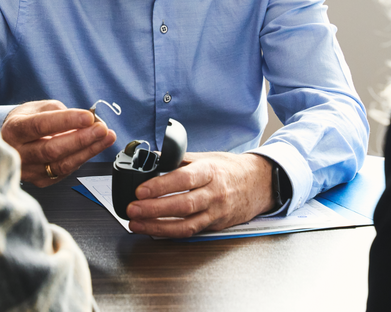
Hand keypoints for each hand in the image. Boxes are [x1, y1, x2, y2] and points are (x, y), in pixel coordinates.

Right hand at [2, 100, 117, 186]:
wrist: (11, 142)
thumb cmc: (26, 121)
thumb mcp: (37, 108)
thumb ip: (59, 112)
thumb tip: (88, 120)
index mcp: (14, 130)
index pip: (40, 125)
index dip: (66, 121)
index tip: (88, 117)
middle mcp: (17, 153)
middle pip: (51, 150)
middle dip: (81, 139)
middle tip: (102, 129)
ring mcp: (28, 171)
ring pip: (61, 165)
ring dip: (88, 151)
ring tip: (106, 138)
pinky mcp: (40, 181)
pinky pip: (65, 172)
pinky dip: (81, 159)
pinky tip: (93, 148)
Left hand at [124, 152, 274, 237]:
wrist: (258, 184)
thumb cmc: (229, 169)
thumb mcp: (206, 157)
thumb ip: (180, 160)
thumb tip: (152, 160)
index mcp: (210, 171)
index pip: (183, 179)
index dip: (160, 186)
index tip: (140, 190)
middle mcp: (214, 193)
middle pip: (182, 205)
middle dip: (153, 209)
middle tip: (132, 209)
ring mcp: (216, 212)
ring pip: (185, 224)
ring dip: (157, 226)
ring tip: (136, 224)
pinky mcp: (214, 226)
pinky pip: (190, 232)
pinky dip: (170, 232)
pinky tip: (153, 229)